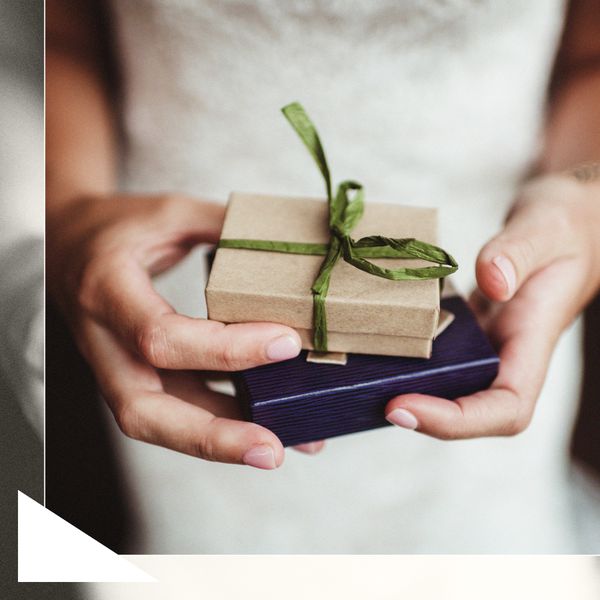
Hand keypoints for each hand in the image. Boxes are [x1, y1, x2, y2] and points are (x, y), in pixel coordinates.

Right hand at [47, 193, 323, 467]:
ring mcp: (117, 367)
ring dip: (222, 442)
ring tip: (284, 445)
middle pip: (144, 412)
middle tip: (274, 449)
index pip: (160, 337)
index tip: (286, 343)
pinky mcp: (137, 375)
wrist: (69, 244)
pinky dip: (221, 421)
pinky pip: (175, 407)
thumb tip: (287, 245)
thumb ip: (224, 227)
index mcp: (107, 291)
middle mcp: (105, 342)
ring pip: (159, 423)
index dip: (224, 349)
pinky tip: (268, 422)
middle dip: (212, 437)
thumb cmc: (118, 228)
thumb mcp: (168, 213)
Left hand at [384, 172, 599, 438]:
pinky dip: (404, 356)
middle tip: (370, 397)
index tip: (404, 407)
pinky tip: (370, 341)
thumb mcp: (545, 227)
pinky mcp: (464, 330)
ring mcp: (482, 345)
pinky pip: (434, 355)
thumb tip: (492, 282)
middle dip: (423, 416)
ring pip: (448, 387)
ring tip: (359, 377)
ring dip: (407, 390)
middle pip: (470, 412)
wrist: (559, 222)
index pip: (506, 409)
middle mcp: (506, 355)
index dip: (458, 421)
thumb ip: (519, 252)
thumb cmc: (562, 225)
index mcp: (533, 342)